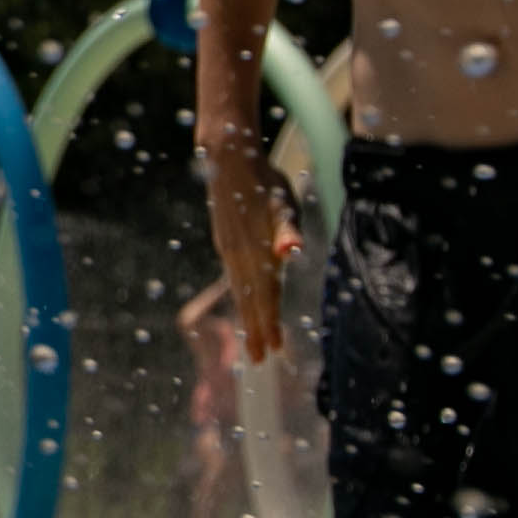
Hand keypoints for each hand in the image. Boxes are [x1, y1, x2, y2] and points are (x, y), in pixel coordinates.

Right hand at [200, 147, 299, 367]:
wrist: (227, 158)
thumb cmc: (263, 180)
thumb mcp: (282, 202)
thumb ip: (287, 229)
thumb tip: (291, 251)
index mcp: (255, 252)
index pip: (264, 296)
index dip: (269, 323)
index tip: (273, 350)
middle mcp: (238, 256)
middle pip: (249, 300)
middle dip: (256, 329)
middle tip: (260, 359)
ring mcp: (229, 250)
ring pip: (240, 291)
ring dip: (248, 316)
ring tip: (254, 338)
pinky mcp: (226, 242)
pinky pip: (234, 278)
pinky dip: (242, 296)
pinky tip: (245, 300)